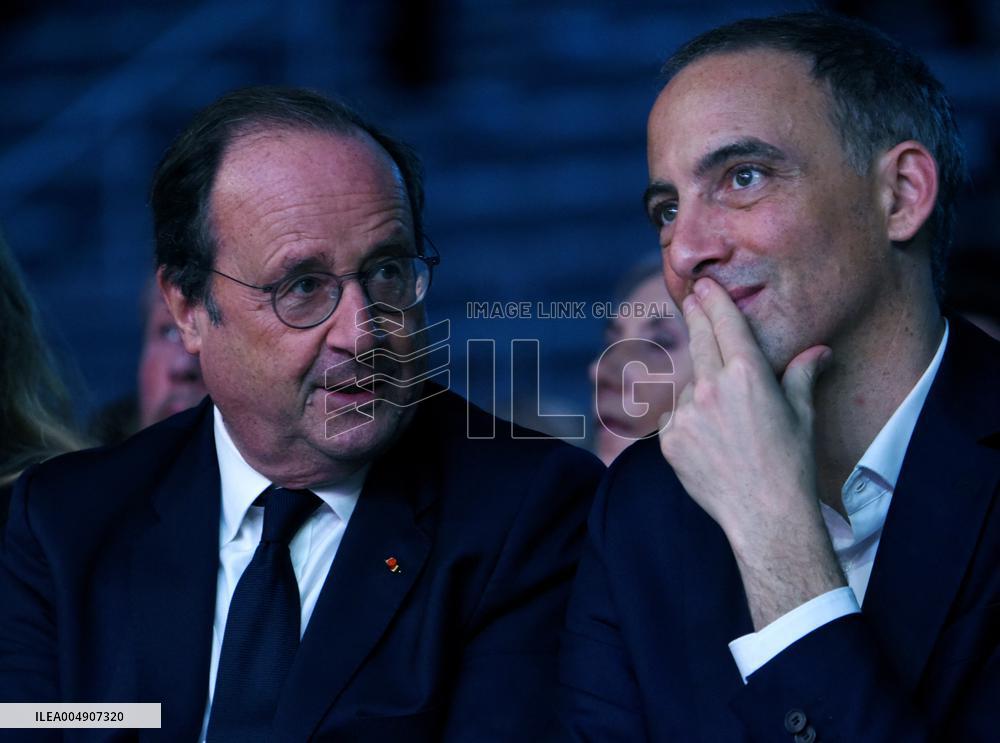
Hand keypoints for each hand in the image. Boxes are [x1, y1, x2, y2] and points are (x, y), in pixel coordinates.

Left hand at [659, 278, 843, 628]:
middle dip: (696, 317)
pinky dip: (688, 420)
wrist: (765, 515)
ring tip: (726, 418)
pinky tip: (711, 440)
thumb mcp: (802, 414)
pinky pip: (676, 417)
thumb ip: (802, 374)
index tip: (703, 286)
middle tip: (690, 299)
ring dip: (700, 387)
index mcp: (747, 375)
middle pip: (699, 340)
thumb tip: (820, 350)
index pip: (725, 324)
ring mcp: (686, 413)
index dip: (713, 301)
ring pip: (688, 385)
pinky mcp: (669, 439)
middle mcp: (711, 387)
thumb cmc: (790, 463)